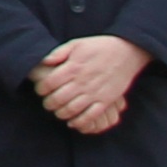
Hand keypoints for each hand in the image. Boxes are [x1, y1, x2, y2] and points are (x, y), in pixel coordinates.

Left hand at [34, 33, 149, 135]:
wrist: (126, 52)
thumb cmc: (98, 47)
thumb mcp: (76, 44)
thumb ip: (58, 53)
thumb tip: (44, 61)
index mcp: (73, 68)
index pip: (49, 83)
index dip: (41, 89)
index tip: (40, 90)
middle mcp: (82, 81)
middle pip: (58, 99)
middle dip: (48, 104)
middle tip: (47, 103)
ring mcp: (95, 92)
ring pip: (72, 109)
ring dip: (61, 114)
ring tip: (58, 112)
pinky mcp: (106, 100)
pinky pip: (91, 116)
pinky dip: (80, 122)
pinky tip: (73, 122)